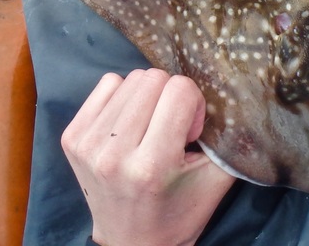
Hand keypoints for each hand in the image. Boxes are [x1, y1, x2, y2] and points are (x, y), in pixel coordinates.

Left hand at [62, 68, 235, 245]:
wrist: (131, 243)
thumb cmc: (179, 212)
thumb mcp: (216, 180)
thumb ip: (232, 139)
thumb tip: (237, 95)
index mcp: (151, 164)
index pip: (180, 89)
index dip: (193, 105)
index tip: (189, 133)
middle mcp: (114, 153)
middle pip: (153, 78)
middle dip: (171, 98)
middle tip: (171, 131)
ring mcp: (88, 144)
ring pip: (131, 79)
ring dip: (148, 98)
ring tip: (149, 129)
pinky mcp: (72, 137)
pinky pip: (107, 84)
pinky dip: (124, 97)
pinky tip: (130, 125)